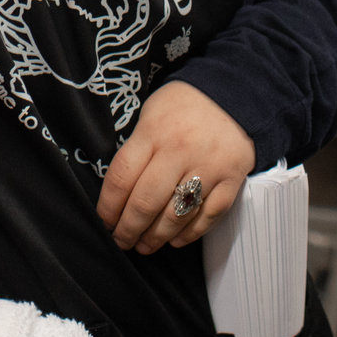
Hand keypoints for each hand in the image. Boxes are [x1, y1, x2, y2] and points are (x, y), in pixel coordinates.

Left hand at [95, 81, 253, 253]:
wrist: (233, 90)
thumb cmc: (183, 105)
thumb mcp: (151, 115)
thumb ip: (137, 150)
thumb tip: (119, 194)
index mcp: (153, 133)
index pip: (122, 178)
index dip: (108, 207)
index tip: (104, 221)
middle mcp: (179, 151)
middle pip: (146, 203)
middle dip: (128, 229)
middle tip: (122, 240)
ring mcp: (208, 167)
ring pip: (176, 216)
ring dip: (157, 237)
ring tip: (145, 245)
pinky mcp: (231, 179)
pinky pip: (208, 216)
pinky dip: (190, 234)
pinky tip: (176, 240)